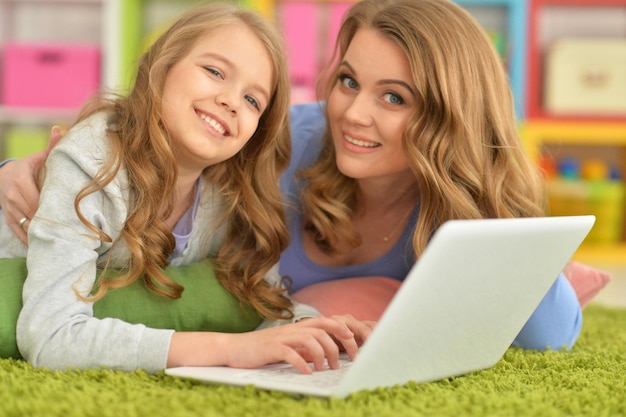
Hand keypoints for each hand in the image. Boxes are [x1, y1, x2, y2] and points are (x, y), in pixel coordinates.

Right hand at [0, 126, 62, 243]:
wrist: (1, 176)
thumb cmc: (26, 167)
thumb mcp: (36, 157)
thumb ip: (50, 147)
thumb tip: (60, 130)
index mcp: (20, 181)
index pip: (36, 198)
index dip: (50, 209)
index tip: (67, 217)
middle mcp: (12, 196)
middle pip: (32, 213)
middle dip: (49, 223)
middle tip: (69, 235)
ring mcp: (8, 209)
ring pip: (25, 225)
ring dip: (41, 235)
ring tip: (59, 243)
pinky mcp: (7, 219)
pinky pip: (18, 232)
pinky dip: (30, 241)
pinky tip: (42, 248)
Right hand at [167, 315, 374, 373]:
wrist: (235, 348)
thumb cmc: (263, 349)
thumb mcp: (288, 345)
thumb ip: (305, 346)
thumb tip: (325, 354)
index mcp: (299, 327)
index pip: (327, 322)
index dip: (343, 331)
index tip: (355, 344)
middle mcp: (293, 329)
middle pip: (323, 329)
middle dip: (338, 345)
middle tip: (343, 363)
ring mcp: (282, 337)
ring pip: (310, 340)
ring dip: (321, 355)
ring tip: (324, 370)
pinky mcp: (271, 348)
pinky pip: (290, 353)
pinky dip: (301, 363)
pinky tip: (306, 373)